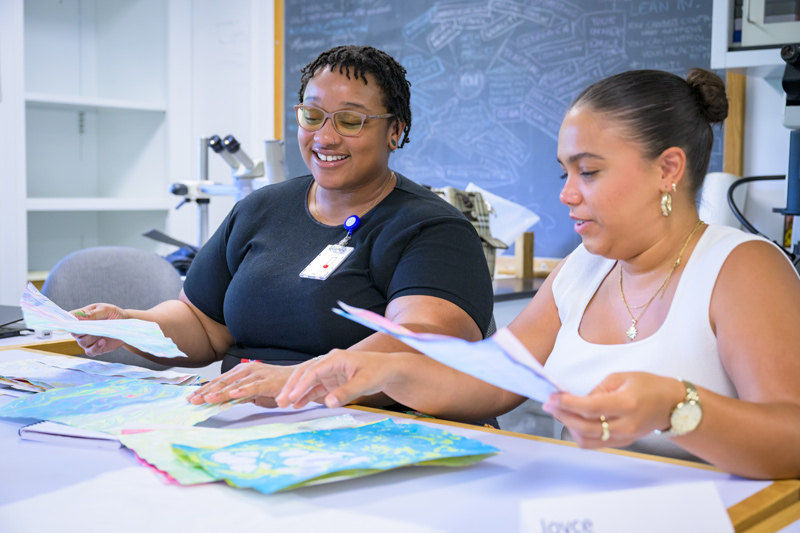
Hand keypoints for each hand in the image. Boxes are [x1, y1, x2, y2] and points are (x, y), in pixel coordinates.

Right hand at [72, 303, 127, 356]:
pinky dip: (95, 348)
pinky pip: (90, 352)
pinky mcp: (95, 348)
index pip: (69, 319)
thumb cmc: (113, 314)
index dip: (68, 321)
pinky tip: (103, 341)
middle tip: (92, 328)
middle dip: (82, 331)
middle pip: (74, 332)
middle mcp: (82, 329)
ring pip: (82, 342)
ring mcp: (88, 339)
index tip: (74, 322)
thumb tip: (81, 317)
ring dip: (91, 338)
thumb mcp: (105, 310)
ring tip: (101, 333)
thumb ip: (93, 313)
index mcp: (82, 317)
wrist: (126, 324)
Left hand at [187, 362, 295, 406]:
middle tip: (193, 400)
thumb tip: (222, 402)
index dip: (205, 389)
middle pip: (223, 382)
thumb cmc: (275, 386)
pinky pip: (253, 387)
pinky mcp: (268, 382)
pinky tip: (232, 394)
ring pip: (235, 384)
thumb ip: (238, 396)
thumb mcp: (253, 393)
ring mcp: (257, 375)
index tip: (191, 398)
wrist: (299, 381)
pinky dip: (242, 390)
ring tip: (207, 398)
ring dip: (220, 391)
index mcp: (242, 372)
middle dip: (207, 391)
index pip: (219, 381)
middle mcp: (247, 370)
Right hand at [275, 349, 395, 408]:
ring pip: (308, 380)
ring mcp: (330, 371)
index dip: (301, 384)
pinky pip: (316, 387)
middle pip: (305, 373)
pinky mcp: (332, 380)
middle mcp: (329, 362)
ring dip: (296, 391)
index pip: (313, 371)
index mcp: (335, 358)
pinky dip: (307, 395)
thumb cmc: (378, 372)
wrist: (389, 370)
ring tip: (283, 404)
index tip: (291, 397)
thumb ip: (345, 393)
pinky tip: (297, 405)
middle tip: (280, 401)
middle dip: (292, 387)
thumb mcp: (364, 383)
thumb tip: (328, 403)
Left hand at [542, 372, 684, 448]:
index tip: (551, 398)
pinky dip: (580, 433)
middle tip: (549, 404)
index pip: (590, 408)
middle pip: (584, 427)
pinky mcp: (622, 443)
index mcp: (625, 404)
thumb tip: (576, 400)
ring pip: (587, 440)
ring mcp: (624, 438)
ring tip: (559, 411)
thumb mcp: (621, 377)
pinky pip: (595, 443)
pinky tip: (573, 421)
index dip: (567, 404)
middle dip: (562, 415)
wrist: (672, 405)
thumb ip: (597, 389)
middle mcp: (624, 425)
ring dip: (568, 426)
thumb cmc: (648, 386)